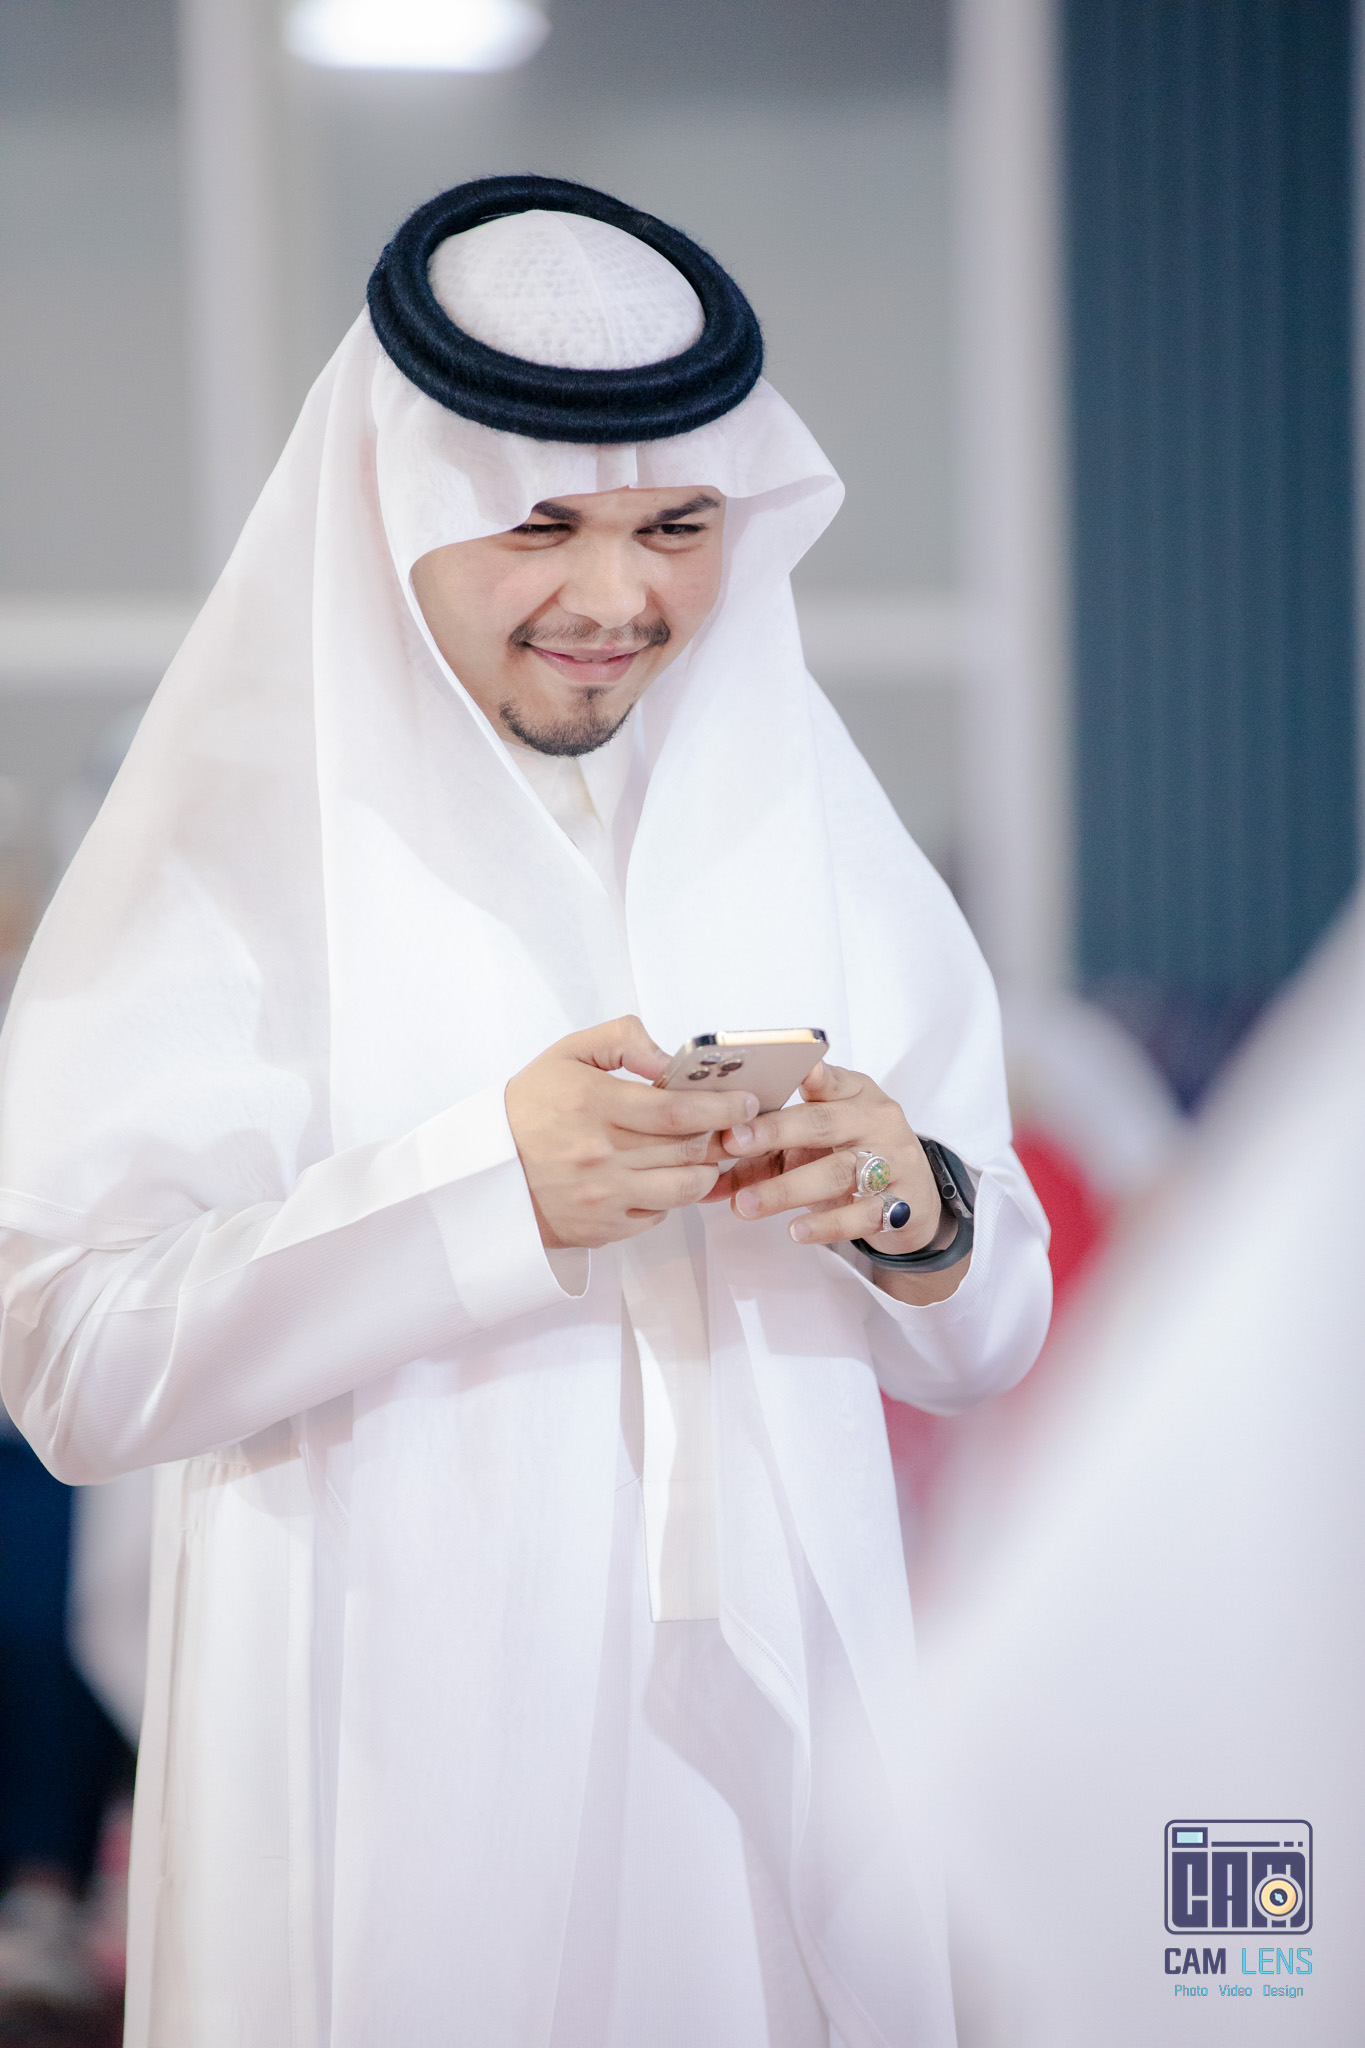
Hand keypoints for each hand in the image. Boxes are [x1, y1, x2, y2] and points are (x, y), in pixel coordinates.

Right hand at [505, 1016, 759, 1250]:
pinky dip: (669, 1197)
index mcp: (592, 1105)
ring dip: (703, 1170)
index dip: (722, 1108)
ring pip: (683, 1188)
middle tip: (730, 1126)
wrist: (484, 1170)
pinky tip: (659, 1178)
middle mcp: (600, 1155)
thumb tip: (668, 1060)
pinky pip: (658, 1215)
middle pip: (688, 1149)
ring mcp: (602, 1196)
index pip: (678, 1111)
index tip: (746, 1102)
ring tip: (700, 1153)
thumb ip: (622, 1040)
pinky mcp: (601, 1227)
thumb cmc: (529, 1107)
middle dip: (719, 1136)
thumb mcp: (567, 1054)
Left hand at [717, 1061, 957, 1286]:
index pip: (827, 1078)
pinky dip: (827, 1225)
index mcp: (854, 1093)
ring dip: (786, 1189)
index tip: (764, 1079)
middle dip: (774, 1131)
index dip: (798, 1076)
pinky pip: (863, 1215)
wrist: (915, 1199)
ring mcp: (893, 1160)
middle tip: (731, 1142)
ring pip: (837, 1172)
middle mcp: (876, 1120)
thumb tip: (703, 1177)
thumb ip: (763, 1155)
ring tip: (745, 1205)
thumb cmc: (851, 1158)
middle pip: (823, 1123)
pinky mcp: (903, 1203)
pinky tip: (796, 1231)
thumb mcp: (813, 1145)